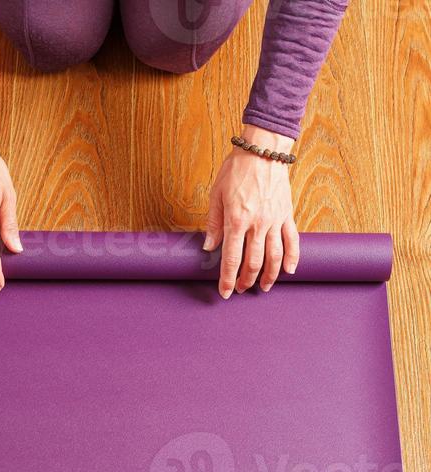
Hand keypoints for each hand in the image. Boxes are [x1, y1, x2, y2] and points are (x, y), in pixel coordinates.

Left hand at [204, 125, 298, 298]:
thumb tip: (208, 247)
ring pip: (274, 257)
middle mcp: (257, 224)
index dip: (227, 279)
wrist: (262, 150)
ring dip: (269, 276)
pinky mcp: (287, 215)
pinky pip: (292, 240)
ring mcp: (274, 220)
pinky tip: (289, 270)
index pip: (231, 259)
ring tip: (263, 287)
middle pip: (254, 262)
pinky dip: (292, 258)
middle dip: (246, 280)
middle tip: (241, 289)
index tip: (225, 292)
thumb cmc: (236, 170)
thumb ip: (213, 223)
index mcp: (237, 220)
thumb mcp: (216, 194)